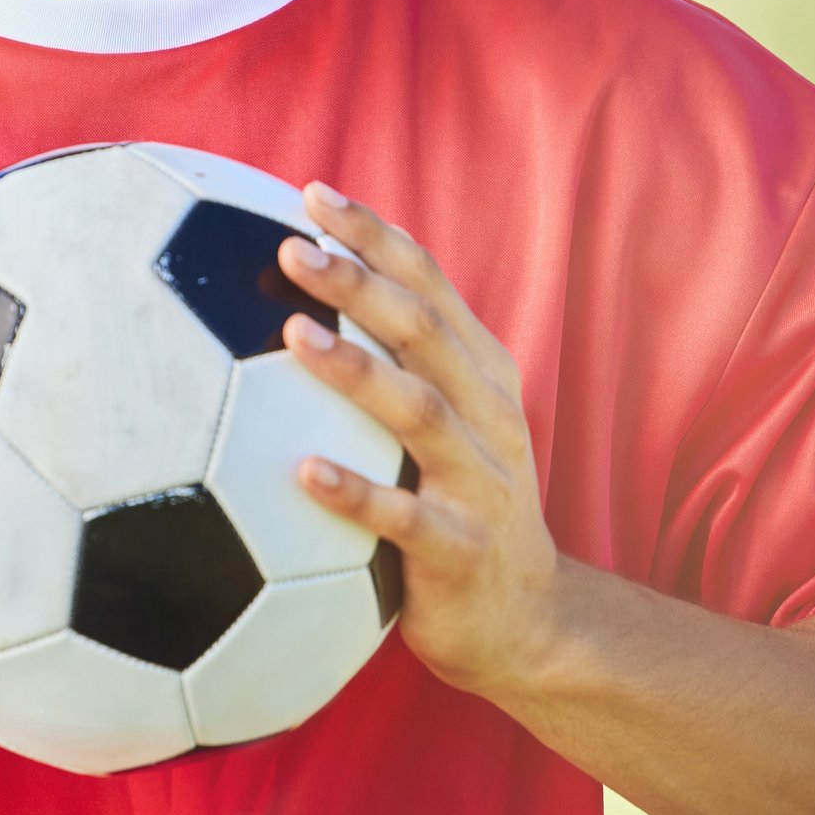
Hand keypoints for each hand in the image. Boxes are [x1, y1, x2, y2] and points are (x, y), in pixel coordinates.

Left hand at [277, 186, 564, 711]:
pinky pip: (403, 518)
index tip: (311, 195)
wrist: (523, 618)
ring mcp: (478, 481)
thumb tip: (290, 295)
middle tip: (293, 249)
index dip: (374, 237)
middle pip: (424, 331)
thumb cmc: (456, 503)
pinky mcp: (459, 549)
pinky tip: (301, 473)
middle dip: (360, 283)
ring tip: (295, 337)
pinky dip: (355, 492)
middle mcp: (486, 414)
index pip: (428, 285)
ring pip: (419, 412)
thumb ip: (391, 363)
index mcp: (479, 373)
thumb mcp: (441, 423)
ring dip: (357, 371)